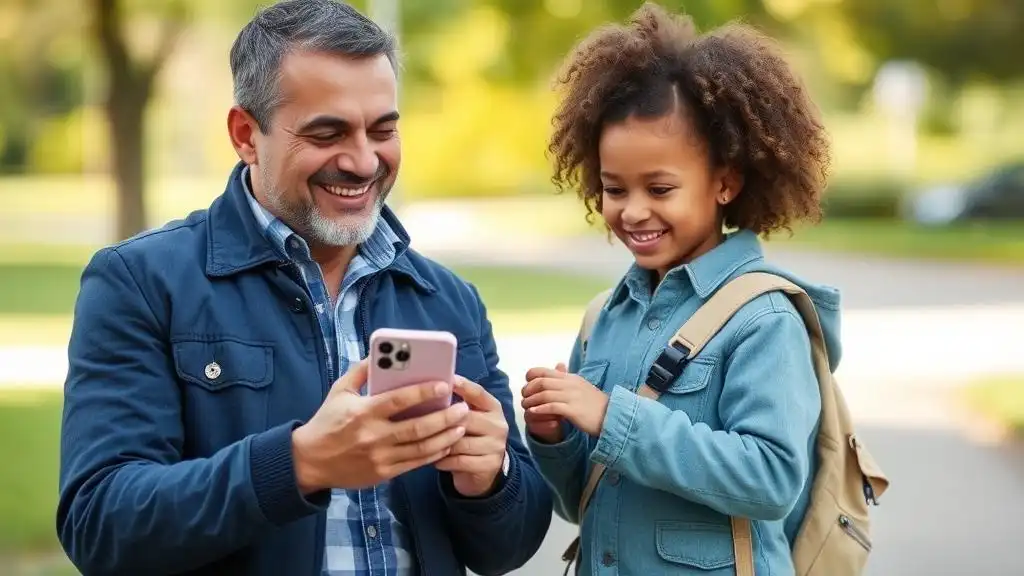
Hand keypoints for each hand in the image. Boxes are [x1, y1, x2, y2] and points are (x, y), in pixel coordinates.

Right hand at [291, 360, 470, 493]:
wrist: (309, 462)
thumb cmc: (326, 422)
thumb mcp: (339, 391)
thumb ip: (361, 371)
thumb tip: (382, 353)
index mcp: (363, 412)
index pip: (399, 400)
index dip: (424, 392)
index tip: (445, 385)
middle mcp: (374, 436)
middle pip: (418, 428)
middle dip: (445, 418)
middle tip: (462, 408)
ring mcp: (380, 457)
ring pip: (421, 448)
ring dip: (446, 437)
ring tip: (462, 426)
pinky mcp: (383, 473)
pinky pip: (415, 464)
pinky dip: (434, 454)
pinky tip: (446, 445)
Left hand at [435, 376, 509, 497]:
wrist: (486, 469)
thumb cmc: (471, 437)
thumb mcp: (470, 418)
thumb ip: (457, 405)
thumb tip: (431, 387)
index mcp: (494, 408)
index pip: (478, 393)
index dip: (462, 385)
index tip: (445, 379)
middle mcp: (498, 425)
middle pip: (466, 418)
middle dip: (443, 420)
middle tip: (421, 420)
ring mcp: (495, 446)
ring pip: (460, 442)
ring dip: (440, 443)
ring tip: (424, 442)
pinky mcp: (488, 465)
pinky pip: (459, 461)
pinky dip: (444, 460)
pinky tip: (435, 459)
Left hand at [521, 366, 608, 436]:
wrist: (612, 416)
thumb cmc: (595, 404)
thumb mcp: (581, 386)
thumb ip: (567, 378)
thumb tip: (557, 367)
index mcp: (570, 378)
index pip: (544, 371)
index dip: (531, 377)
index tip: (527, 385)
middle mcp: (570, 385)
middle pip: (541, 382)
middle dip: (528, 390)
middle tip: (524, 397)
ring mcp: (572, 397)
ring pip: (544, 394)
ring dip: (531, 401)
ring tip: (526, 407)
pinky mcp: (574, 410)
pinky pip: (552, 407)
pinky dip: (540, 409)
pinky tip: (533, 413)